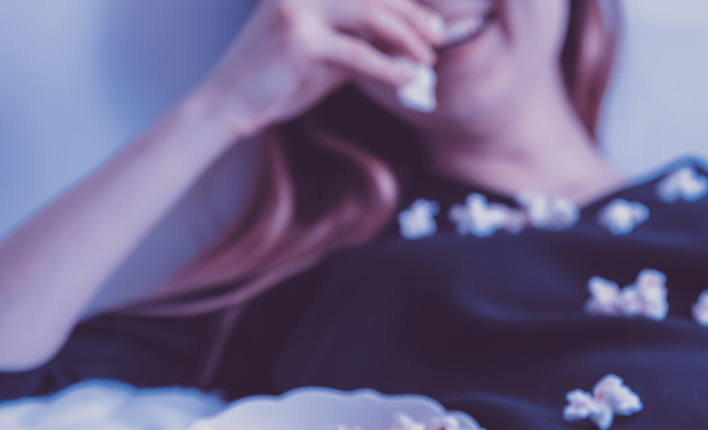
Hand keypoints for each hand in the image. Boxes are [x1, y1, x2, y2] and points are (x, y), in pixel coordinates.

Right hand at [193, 0, 443, 136]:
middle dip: (412, 15)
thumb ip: (360, 44)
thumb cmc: (278, 81)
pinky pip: (358, 53)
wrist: (230, 104)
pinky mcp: (298, 39)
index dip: (403, 2)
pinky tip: (407, 78)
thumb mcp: (326, 58)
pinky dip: (388, 67)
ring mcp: (298, 9)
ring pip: (370, 15)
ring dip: (406, 37)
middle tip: (439, 36)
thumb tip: (404, 46)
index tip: (431, 22)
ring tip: (428, 57)